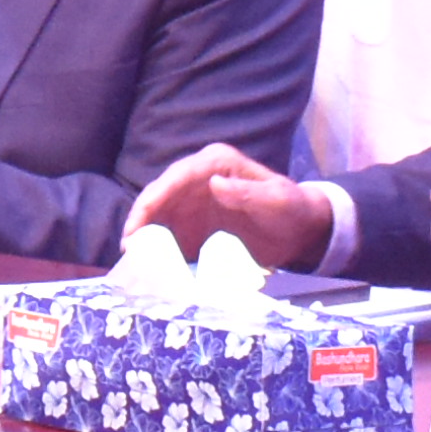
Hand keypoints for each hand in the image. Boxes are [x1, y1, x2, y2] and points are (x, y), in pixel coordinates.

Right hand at [135, 146, 341, 269]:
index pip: (177, 177)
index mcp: (216, 163)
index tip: (139, 223)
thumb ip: (248, 192)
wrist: (302, 230)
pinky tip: (151, 267)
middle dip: (142, 220)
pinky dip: (161, 250)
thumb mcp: (277, 199)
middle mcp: (199, 179)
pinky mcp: (197, 226)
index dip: (154, 198)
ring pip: (161, 216)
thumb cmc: (293, 209)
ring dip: (146, 237)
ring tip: (132, 262)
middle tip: (128, 248)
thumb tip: (214, 183)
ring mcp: (195, 203)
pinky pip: (173, 236)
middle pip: (161, 196)